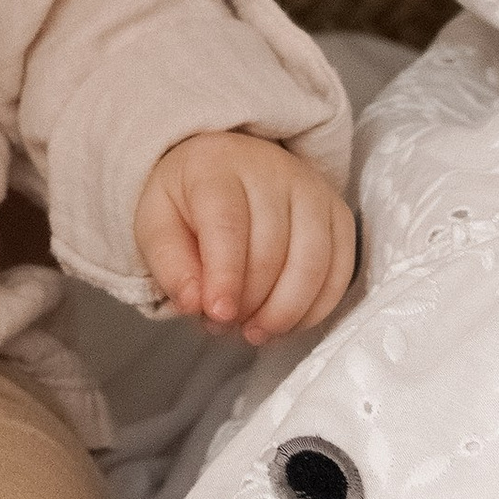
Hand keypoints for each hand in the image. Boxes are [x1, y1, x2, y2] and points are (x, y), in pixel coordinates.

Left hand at [133, 130, 356, 346]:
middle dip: (251, 301)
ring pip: (312, 262)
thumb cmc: (189, 201)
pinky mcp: (337, 213)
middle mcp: (271, 171)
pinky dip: (316, 307)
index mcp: (216, 168)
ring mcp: (311, 190)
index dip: (225, 276)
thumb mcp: (158, 225)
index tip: (219, 314)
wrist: (226, 168)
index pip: (228, 224)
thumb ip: (171, 265)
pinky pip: (340, 269)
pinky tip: (288, 321)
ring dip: (285, 310)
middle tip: (228, 325)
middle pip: (272, 249)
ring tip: (256, 330)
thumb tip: (194, 303)